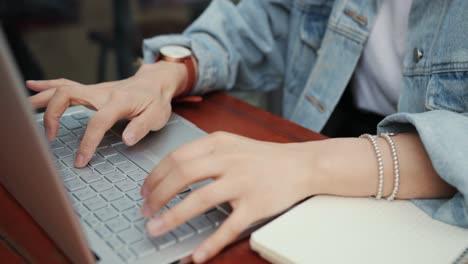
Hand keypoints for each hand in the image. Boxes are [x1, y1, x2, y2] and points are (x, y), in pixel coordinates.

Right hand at [28, 61, 188, 166]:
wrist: (155, 82)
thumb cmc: (156, 101)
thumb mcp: (158, 116)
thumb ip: (143, 127)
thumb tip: (127, 139)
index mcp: (120, 101)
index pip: (98, 122)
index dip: (88, 142)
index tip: (81, 160)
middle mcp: (103, 92)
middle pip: (68, 95)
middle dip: (53, 115)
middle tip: (48, 137)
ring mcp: (95, 90)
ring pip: (62, 88)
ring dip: (42, 98)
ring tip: (25, 110)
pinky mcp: (91, 91)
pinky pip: (66, 85)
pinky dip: (48, 85)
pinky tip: (33, 86)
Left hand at [140, 132, 317, 262]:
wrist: (301, 164)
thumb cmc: (263, 157)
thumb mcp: (233, 143)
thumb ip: (205, 152)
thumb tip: (172, 171)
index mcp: (219, 143)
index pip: (177, 157)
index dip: (155, 176)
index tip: (144, 190)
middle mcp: (229, 160)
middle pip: (182, 175)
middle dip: (157, 195)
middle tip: (145, 210)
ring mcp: (243, 182)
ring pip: (200, 200)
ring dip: (173, 217)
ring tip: (155, 229)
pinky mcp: (256, 205)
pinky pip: (229, 226)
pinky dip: (211, 242)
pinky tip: (197, 254)